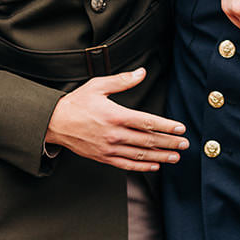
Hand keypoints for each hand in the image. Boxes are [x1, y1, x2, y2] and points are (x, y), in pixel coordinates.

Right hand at [44, 67, 188, 171]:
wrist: (54, 122)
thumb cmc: (76, 103)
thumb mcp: (98, 86)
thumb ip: (122, 81)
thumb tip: (141, 72)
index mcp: (116, 115)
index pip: (148, 122)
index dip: (166, 126)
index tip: (180, 128)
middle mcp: (114, 134)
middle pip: (148, 140)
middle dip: (169, 143)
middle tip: (185, 145)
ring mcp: (109, 148)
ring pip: (140, 155)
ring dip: (160, 157)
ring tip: (175, 157)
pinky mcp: (103, 157)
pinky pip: (126, 165)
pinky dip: (142, 167)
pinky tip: (154, 166)